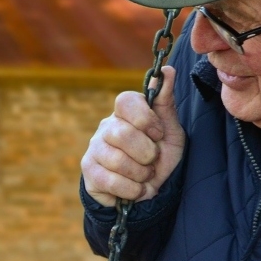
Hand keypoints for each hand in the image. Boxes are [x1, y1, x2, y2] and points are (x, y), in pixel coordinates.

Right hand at [81, 65, 184, 206]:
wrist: (148, 191)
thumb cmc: (159, 157)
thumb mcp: (170, 131)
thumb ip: (166, 102)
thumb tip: (167, 70)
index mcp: (126, 113)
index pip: (125, 101)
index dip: (145, 119)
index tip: (158, 135)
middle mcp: (106, 126)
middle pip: (122, 134)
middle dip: (147, 154)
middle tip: (152, 161)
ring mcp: (94, 148)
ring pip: (117, 160)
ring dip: (141, 174)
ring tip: (144, 176)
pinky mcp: (89, 171)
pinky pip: (110, 181)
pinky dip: (132, 190)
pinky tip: (136, 189)